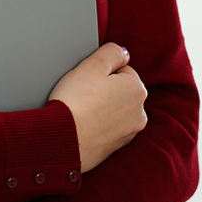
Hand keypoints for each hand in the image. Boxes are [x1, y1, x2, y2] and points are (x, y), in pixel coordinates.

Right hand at [48, 42, 147, 172]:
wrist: (62, 141)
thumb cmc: (75, 102)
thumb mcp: (93, 64)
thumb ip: (112, 52)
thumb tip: (123, 53)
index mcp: (137, 90)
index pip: (121, 70)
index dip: (101, 71)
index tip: (87, 79)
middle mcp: (139, 113)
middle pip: (119, 91)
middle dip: (104, 90)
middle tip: (82, 94)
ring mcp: (128, 133)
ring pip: (114, 111)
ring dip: (101, 109)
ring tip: (81, 110)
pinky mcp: (115, 148)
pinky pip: (107, 129)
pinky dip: (97, 126)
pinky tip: (82, 124)